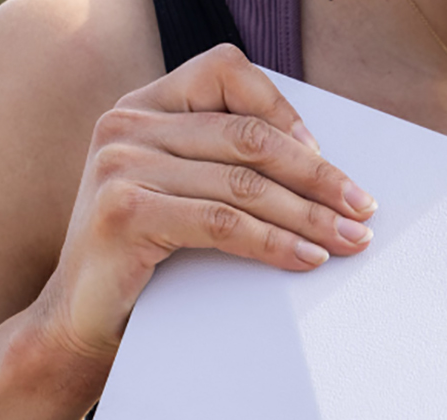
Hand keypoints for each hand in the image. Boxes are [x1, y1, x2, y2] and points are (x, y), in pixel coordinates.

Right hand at [32, 44, 376, 365]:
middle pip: (250, 137)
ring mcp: (121, 165)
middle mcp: (127, 124)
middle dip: (319, 176)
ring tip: (349, 240)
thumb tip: (325, 170)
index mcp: (145, 106)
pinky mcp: (125, 212)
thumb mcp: (183, 191)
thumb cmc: (148, 256)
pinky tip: (307, 258)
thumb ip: (226, 163)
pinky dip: (274, 243)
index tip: (327, 159)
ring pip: (244, 183)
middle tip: (363, 208)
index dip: (285, 111)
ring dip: (309, 217)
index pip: (226, 73)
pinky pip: (222, 223)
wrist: (84, 319)